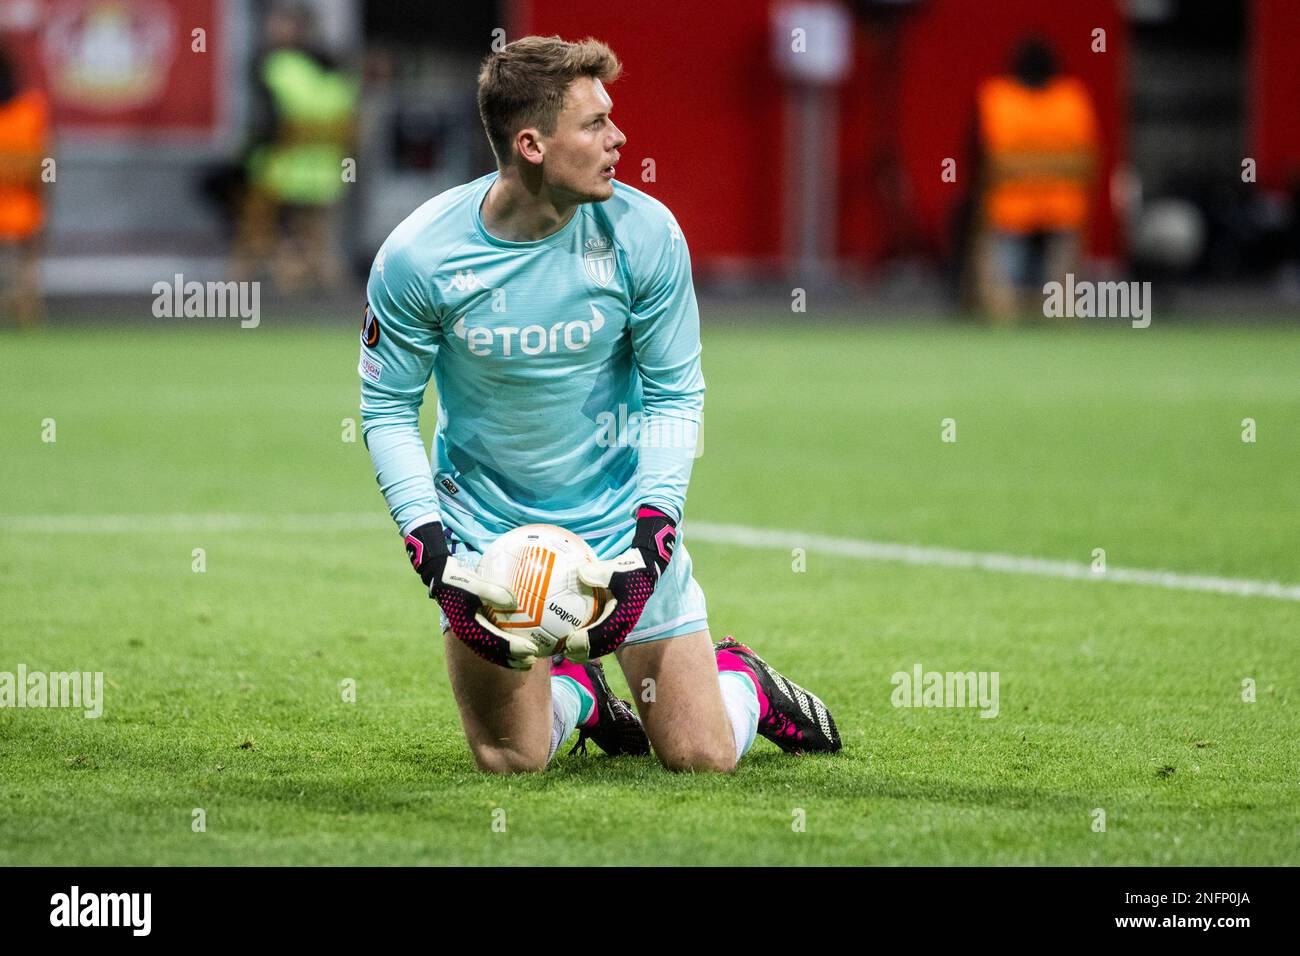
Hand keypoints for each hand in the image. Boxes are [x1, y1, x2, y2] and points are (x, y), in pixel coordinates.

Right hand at [404, 522, 535, 669]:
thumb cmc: (459, 580)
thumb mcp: (475, 584)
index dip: (514, 647)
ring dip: (509, 659)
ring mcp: (470, 635)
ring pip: (492, 652)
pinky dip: (504, 650)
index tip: (531, 649)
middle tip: (532, 661)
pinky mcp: (472, 631)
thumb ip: (493, 592)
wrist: (442, 580)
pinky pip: (490, 644)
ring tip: (528, 662)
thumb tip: (514, 603)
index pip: (495, 641)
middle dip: (514, 659)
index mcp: (468, 627)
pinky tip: (517, 650)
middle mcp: (468, 635)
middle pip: (494, 652)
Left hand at [560, 507, 676, 661]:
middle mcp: (624, 624)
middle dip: (584, 651)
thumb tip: (580, 572)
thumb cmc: (627, 570)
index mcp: (623, 613)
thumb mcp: (614, 569)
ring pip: (604, 646)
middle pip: (603, 645)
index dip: (586, 640)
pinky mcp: (618, 625)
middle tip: (565, 652)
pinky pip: (604, 640)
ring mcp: (622, 626)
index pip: (603, 632)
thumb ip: (598, 571)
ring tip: (568, 654)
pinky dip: (591, 646)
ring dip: (587, 652)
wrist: (643, 573)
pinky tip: (575, 646)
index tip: (570, 641)